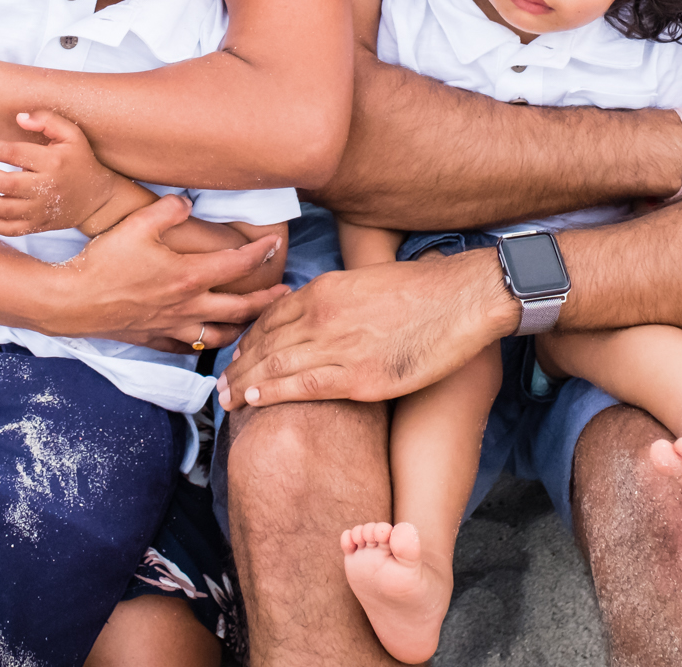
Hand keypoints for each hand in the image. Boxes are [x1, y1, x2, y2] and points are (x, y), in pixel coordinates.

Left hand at [0, 111, 121, 236]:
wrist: (97, 198)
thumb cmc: (81, 161)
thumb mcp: (72, 134)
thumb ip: (47, 120)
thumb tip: (19, 118)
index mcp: (52, 162)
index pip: (13, 153)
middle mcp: (46, 188)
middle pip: (4, 184)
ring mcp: (41, 210)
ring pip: (3, 210)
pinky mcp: (39, 225)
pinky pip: (10, 229)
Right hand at [40, 193, 287, 347]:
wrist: (71, 301)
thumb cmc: (104, 262)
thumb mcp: (137, 224)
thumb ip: (168, 209)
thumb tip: (188, 202)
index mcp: (189, 276)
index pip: (239, 264)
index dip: (262, 252)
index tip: (275, 245)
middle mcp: (187, 306)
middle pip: (241, 308)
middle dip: (267, 301)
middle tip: (284, 294)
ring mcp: (171, 326)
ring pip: (219, 335)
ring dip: (241, 328)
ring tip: (253, 322)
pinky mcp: (153, 339)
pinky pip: (187, 348)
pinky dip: (202, 345)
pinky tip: (205, 340)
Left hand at [218, 249, 519, 410]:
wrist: (463, 299)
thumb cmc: (425, 290)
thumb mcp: (370, 282)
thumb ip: (340, 299)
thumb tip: (325, 314)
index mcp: (326, 290)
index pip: (273, 316)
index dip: (250, 338)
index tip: (238, 354)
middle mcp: (324, 315)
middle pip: (266, 342)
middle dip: (238, 364)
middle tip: (219, 383)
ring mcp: (339, 346)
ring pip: (275, 365)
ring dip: (244, 381)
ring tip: (225, 398)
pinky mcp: (359, 376)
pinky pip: (303, 386)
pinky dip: (272, 392)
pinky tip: (253, 399)